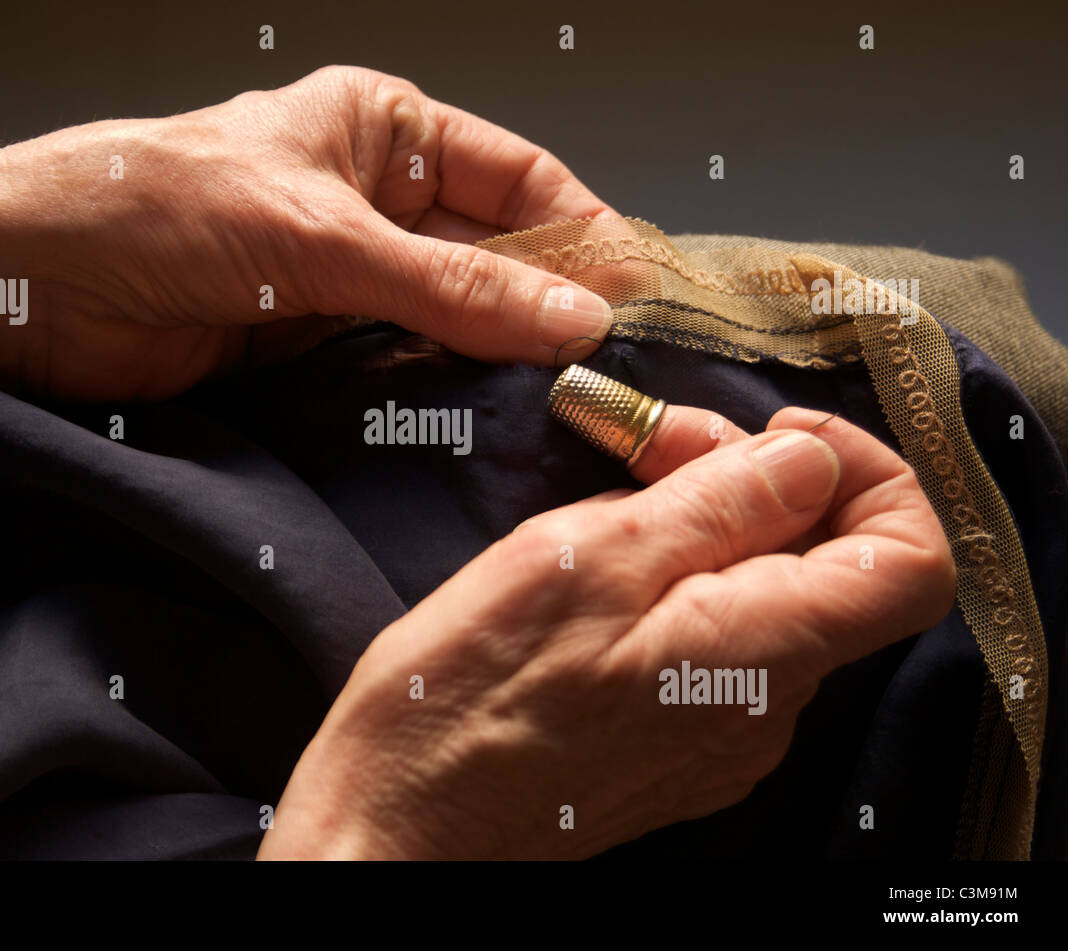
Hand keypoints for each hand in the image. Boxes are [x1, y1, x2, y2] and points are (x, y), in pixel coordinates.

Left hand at [0, 66, 618, 399]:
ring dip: (495, 360)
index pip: (516, 181)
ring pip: (452, 320)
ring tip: (558, 404)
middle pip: (493, 256)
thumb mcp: (318, 238)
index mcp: (382, 130)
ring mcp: (345, 278)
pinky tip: (481, 422)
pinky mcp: (314, 345)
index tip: (632, 300)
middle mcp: (372, 200)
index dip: (579, 237)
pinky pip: (401, 370)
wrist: (27, 285)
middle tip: (606, 370)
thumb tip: (569, 316)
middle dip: (545, 307)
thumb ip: (449, 288)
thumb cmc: (149, 207)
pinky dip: (439, 396)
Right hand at [256, 406, 956, 858]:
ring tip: (615, 492)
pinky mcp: (680, 741)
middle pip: (828, 562)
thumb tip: (810, 461)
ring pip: (767, 594)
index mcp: (760, 652)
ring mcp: (725, 732)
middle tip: (652, 438)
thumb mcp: (587, 560)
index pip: (913, 562)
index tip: (782, 434)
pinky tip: (605, 562)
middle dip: (759, 476)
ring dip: (713, 521)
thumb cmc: (470, 697)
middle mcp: (767, 705)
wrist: (404, 822)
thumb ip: (718, 507)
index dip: (870, 473)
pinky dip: (684, 577)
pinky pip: (719, 638)